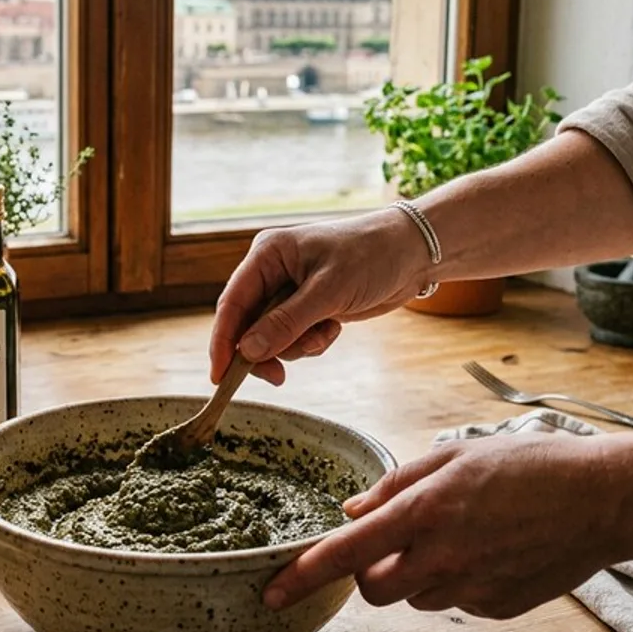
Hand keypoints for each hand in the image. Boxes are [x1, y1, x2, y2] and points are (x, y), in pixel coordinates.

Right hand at [210, 210, 432, 385]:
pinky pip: (294, 338)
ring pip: (271, 336)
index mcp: (267, 255)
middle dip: (266, 349)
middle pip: (247, 325)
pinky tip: (334, 328)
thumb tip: (248, 351)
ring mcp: (289, 291)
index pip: (232, 303)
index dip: (223, 341)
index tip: (220, 377)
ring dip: (297, 345)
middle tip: (279, 377)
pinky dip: (312, 342)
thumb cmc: (370, 257)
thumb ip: (287, 322)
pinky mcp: (307, 307)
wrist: (412, 254)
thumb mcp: (328, 291)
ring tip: (326, 333)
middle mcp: (271, 272)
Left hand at [263, 433, 623, 618]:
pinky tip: (486, 549)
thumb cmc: (525, 466)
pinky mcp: (498, 608)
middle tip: (389, 543)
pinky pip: (455, 601)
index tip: (271, 590)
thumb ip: (395, 485)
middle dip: (367, 573)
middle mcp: (442, 558)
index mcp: (423, 513)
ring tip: (454, 534)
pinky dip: (454, 581)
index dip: (303, 575)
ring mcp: (472, 589)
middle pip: (373, 590)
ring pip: (414, 598)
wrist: (600, 501)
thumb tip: (350, 512)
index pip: (347, 554)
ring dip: (413, 575)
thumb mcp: (452, 455)